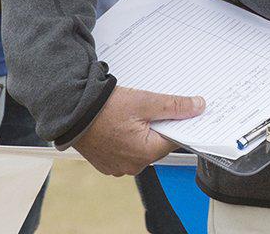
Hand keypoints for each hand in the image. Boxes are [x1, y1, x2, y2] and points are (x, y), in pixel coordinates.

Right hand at [71, 85, 203, 175]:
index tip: (180, 112)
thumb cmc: (104, 109)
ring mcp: (118, 167)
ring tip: (131, 116)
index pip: (175, 140)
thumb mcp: (145, 102)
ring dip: (142, 133)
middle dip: (159, 126)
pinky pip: (126, 152)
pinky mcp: (107, 164)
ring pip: (142, 148)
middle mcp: (133, 165)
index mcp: (145, 153)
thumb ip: (174, 106)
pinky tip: (121, 125)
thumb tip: (197, 107)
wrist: (72, 112)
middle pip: (158, 144)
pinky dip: (128, 139)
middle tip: (149, 109)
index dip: (179, 124)